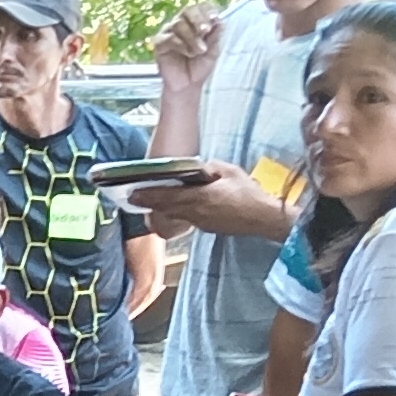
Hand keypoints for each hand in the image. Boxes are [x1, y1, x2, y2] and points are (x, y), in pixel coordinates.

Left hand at [141, 162, 297, 241]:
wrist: (263, 218)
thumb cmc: (248, 193)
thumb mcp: (229, 172)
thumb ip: (209, 169)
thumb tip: (197, 170)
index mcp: (199, 198)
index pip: (168, 196)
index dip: (149, 195)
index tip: (132, 194)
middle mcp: (196, 213)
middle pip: (166, 208)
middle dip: (149, 203)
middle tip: (133, 199)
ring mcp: (201, 222)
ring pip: (175, 215)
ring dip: (161, 209)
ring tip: (149, 202)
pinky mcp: (207, 227)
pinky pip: (186, 218)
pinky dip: (176, 212)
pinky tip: (175, 206)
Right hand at [153, 4, 224, 88]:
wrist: (187, 85)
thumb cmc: (199, 66)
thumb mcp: (213, 50)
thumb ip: (215, 36)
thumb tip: (220, 21)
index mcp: (195, 22)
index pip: (200, 7)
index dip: (207, 10)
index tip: (215, 18)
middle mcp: (181, 23)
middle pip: (188, 11)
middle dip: (198, 19)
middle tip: (206, 30)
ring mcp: (169, 32)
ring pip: (179, 24)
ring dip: (192, 38)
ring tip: (199, 51)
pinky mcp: (159, 43)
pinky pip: (170, 38)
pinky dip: (181, 45)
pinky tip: (188, 53)